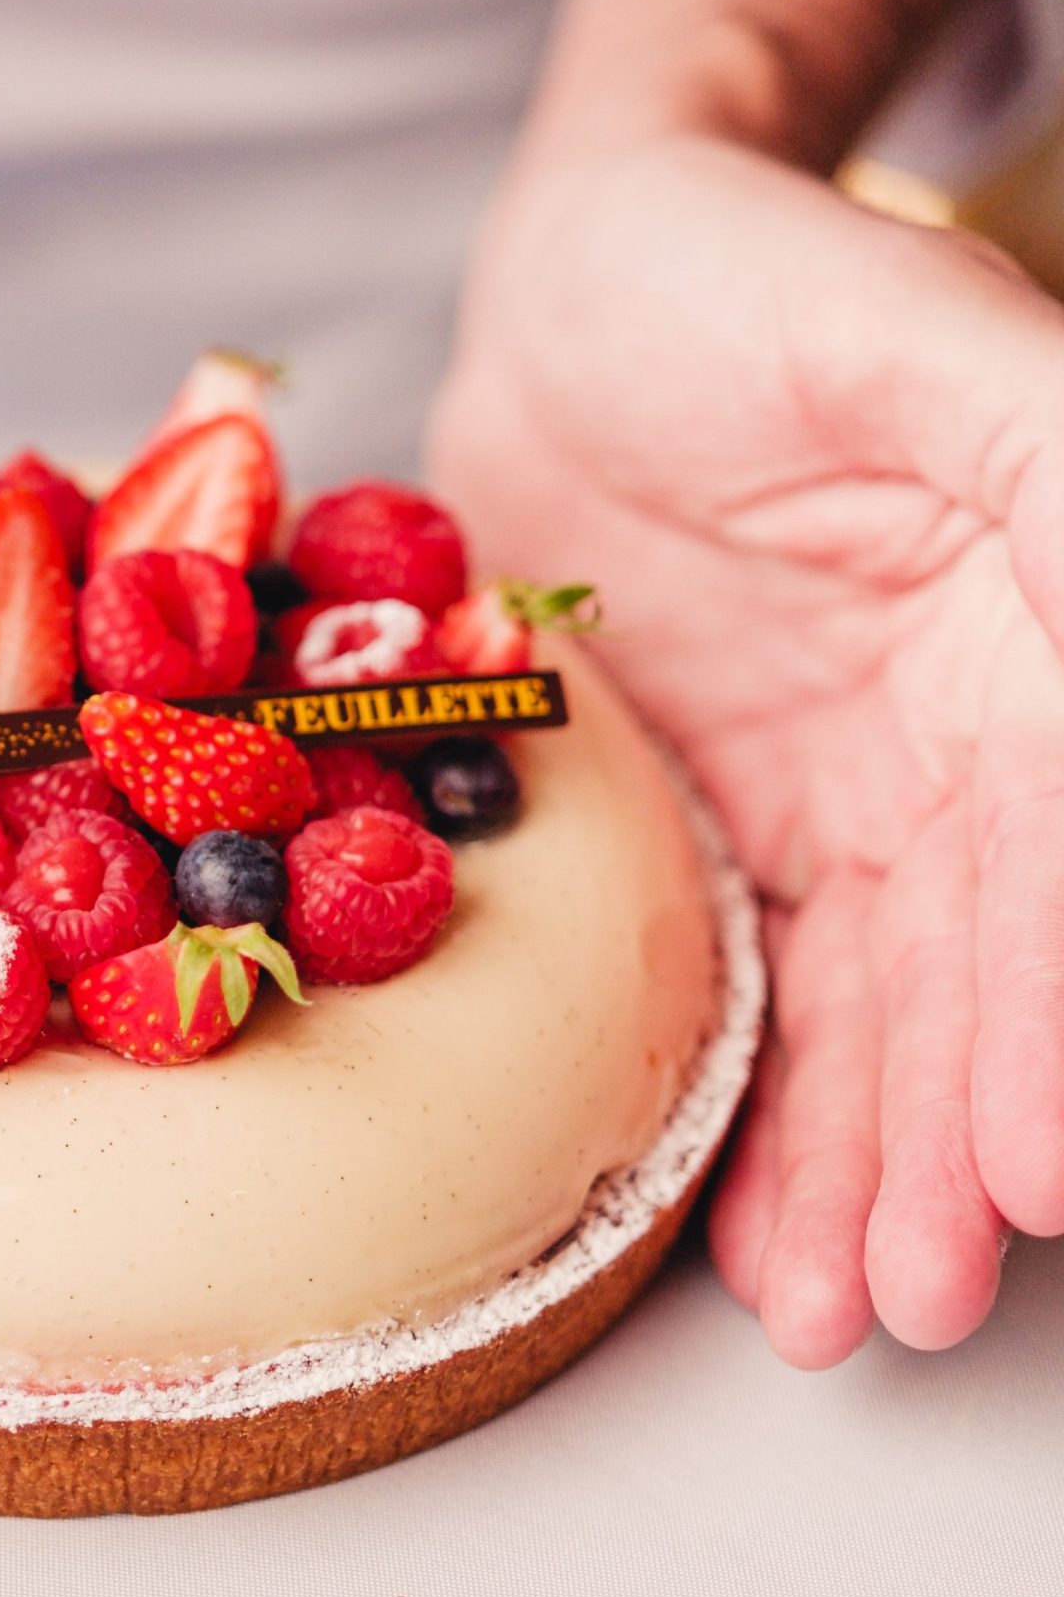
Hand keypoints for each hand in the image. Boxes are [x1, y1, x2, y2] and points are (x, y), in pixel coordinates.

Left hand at [431, 136, 1063, 1364]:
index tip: (1034, 1175)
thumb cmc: (745, 284)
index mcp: (1035, 644)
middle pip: (972, 975)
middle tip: (908, 1300)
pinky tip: (738, 1228)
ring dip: (856, 1166)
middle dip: (948, 1143)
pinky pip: (743, 982)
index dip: (1050, 1017)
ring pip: (865, 1012)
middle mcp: (951, 747)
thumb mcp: (928, 348)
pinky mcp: (717, 820)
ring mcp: (829, 795)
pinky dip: (748, 1103)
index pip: (1056, 863)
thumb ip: (1063, 486)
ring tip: (833, 1312)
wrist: (581, 293)